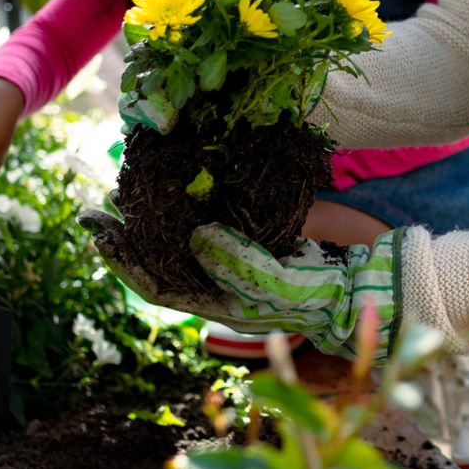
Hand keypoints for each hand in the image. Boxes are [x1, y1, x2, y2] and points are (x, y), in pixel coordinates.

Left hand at [78, 206, 400, 359]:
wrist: (371, 283)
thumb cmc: (328, 295)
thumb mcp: (286, 286)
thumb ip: (242, 266)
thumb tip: (197, 237)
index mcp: (219, 300)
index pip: (159, 284)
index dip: (125, 262)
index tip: (97, 235)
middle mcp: (221, 275)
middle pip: (163, 254)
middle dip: (130, 232)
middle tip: (98, 205)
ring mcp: (238, 249)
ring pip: (184, 230)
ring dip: (156, 210)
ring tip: (127, 181)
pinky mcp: (257, 224)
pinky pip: (217, 208)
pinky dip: (194, 192)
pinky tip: (178, 168)